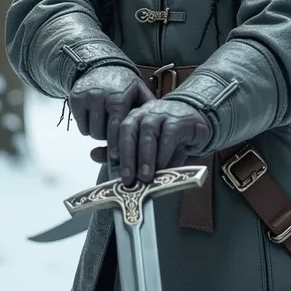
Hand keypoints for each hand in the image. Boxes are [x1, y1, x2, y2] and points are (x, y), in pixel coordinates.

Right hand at [69, 65, 153, 152]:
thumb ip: (148, 113)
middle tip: (115, 149)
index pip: (117, 127)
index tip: (116, 160)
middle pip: (101, 133)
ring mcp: (87, 96)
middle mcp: (102, 95)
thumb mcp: (140, 94)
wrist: (102, 66)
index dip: (117, 145)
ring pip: (90, 131)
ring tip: (108, 124)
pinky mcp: (75, 98)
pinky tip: (96, 117)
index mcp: (120, 97)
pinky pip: (80, 125)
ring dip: (99, 133)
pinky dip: (88, 126)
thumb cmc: (125, 86)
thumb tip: (155, 138)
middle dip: (108, 143)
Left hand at [92, 98, 210, 184]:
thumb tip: (93, 154)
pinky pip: (169, 136)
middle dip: (127, 155)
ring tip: (145, 177)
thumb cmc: (168, 137)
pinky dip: (164, 153)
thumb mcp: (145, 146)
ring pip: (148, 132)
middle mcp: (146, 112)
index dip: (114, 146)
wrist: (196, 124)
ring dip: (145, 157)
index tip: (112, 163)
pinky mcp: (180, 120)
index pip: (119, 129)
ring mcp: (163, 113)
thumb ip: (122, 151)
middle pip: (130, 129)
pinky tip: (163, 166)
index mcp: (135, 116)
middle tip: (128, 178)